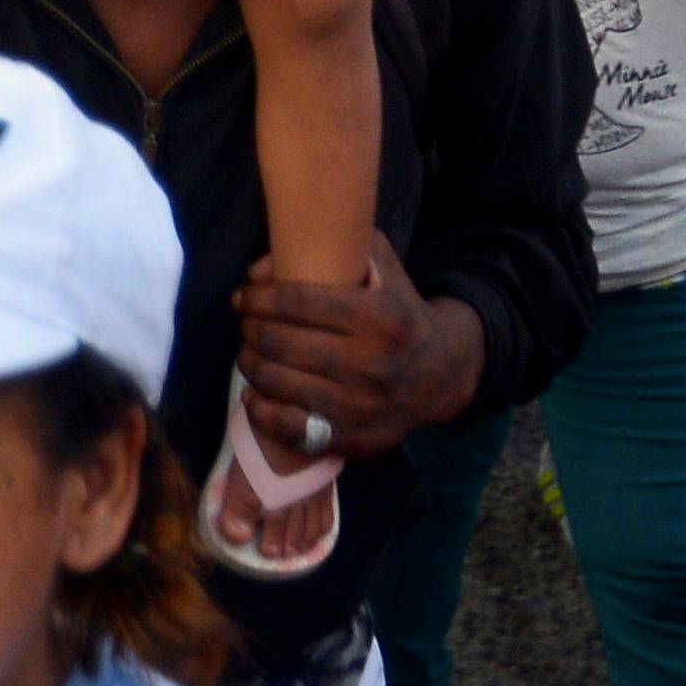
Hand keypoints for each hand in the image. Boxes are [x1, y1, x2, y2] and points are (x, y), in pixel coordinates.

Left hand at [231, 234, 485, 462]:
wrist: (442, 375)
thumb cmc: (398, 313)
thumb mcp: (381, 268)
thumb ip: (331, 247)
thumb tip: (260, 269)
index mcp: (381, 318)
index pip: (295, 301)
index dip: (257, 297)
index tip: (244, 297)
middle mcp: (373, 364)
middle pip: (278, 342)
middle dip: (250, 329)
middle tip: (247, 324)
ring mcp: (363, 407)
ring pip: (276, 382)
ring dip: (250, 364)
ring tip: (251, 353)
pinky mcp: (355, 439)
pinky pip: (288, 429)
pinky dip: (261, 410)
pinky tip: (256, 394)